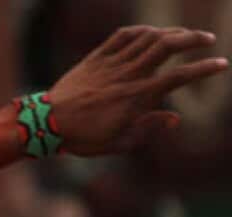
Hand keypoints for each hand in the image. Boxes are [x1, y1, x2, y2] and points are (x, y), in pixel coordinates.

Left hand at [48, 26, 227, 155]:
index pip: (179, 77)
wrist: (45, 124)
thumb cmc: (82, 138)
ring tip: (185, 35)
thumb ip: (148, 129)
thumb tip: (175, 118)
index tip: (222, 64)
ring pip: (147, 37)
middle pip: (167, 46)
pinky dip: (141, 31)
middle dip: (193, 39)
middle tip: (209, 41)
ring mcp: (110, 64)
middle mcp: (127, 76)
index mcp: (136, 97)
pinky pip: (121, 36)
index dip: (204, 69)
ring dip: (171, 32)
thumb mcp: (118, 143)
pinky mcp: (94, 58)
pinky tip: (151, 33)